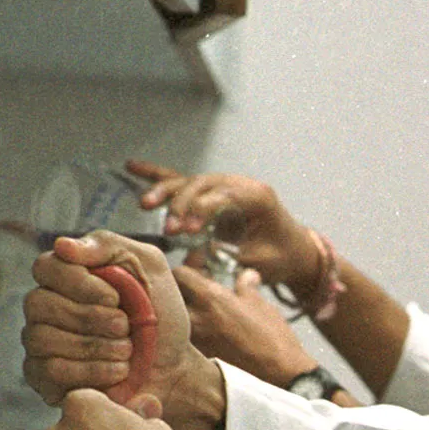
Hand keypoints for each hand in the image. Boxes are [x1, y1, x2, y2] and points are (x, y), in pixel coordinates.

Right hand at [23, 231, 202, 416]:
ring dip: (95, 345)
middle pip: (39, 304)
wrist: (175, 365)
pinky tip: (119, 371)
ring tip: (128, 350)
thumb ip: (108, 246)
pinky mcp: (46, 379)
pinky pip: (50, 371)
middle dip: (91, 317)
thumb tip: (62, 245)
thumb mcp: (149, 268)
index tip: (116, 297)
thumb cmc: (160, 315)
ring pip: (42, 339)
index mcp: (65, 276)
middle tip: (126, 326)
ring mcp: (41, 343)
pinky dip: (91, 371)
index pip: (45, 267)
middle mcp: (45, 307)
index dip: (79, 283)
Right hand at [128, 160, 322, 292]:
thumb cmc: (282, 257)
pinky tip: (132, 167)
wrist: (296, 251)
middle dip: (182, 205)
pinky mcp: (212, 193)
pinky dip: (158, 175)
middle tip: (169, 229)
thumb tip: (189, 260)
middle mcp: (240, 185)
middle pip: (202, 185)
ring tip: (145, 203)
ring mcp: (224, 185)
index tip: (186, 231)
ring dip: (166, 192)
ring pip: (190, 182)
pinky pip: (183, 180)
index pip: (222, 196)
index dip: (201, 211)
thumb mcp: (257, 263)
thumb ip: (225, 258)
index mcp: (257, 197)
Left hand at [175, 266, 316, 386]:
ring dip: (185, 311)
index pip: (180, 273)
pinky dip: (192, 332)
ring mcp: (193, 339)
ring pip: (176, 318)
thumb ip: (246, 286)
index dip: (189, 269)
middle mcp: (195, 317)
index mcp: (210, 298)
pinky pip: (186, 338)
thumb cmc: (273, 337)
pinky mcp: (198, 357)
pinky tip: (210, 333)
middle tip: (198, 290)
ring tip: (204, 312)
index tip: (199, 270)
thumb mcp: (260, 304)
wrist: (279, 374)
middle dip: (182, 290)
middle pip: (171, 296)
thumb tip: (246, 275)